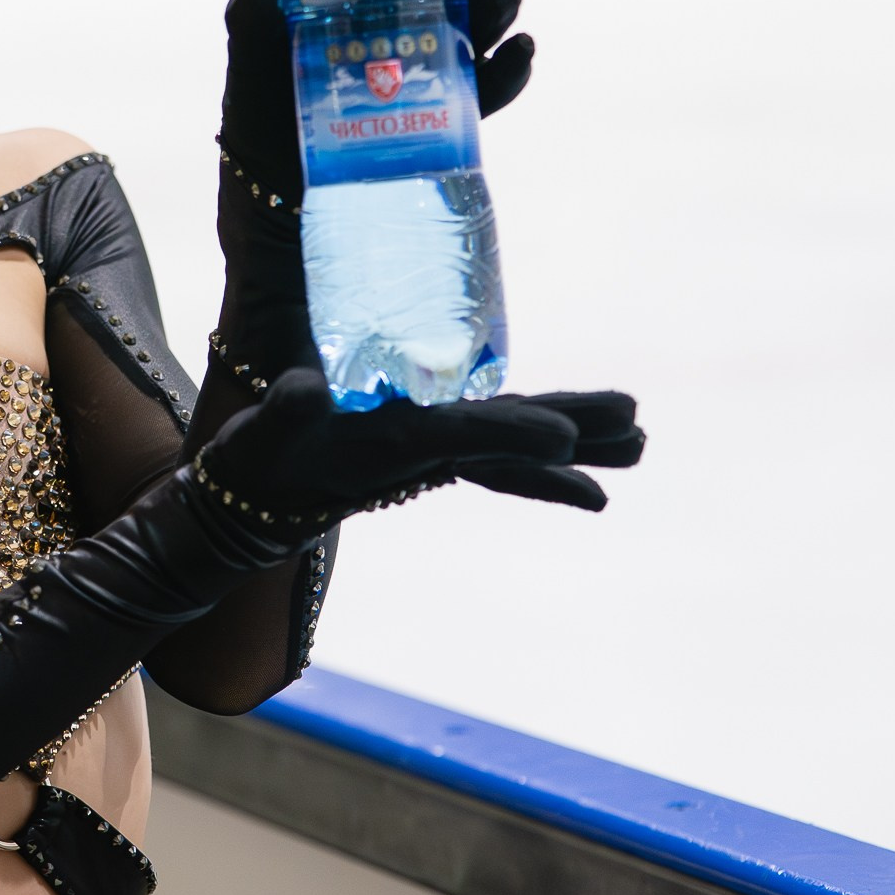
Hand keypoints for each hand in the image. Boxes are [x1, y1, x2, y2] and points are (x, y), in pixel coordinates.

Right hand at [196, 360, 644, 527]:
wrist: (252, 505)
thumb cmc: (254, 462)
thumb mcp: (261, 434)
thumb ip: (282, 410)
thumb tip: (302, 389)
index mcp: (392, 446)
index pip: (460, 437)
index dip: (511, 435)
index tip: (565, 440)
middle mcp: (424, 454)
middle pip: (513, 447)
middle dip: (577, 441)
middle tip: (641, 438)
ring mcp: (431, 454)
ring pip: (515, 449)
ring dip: (578, 445)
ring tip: (640, 441)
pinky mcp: (426, 449)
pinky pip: (496, 451)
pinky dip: (539, 455)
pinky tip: (575, 450)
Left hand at [219, 0, 529, 198]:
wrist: (275, 194)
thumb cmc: (262, 113)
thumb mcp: (251, 56)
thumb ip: (252, 16)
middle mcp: (412, 9)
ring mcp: (436, 58)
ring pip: (490, 14)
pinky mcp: (449, 114)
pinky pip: (493, 86)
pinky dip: (511, 69)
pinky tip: (517, 51)